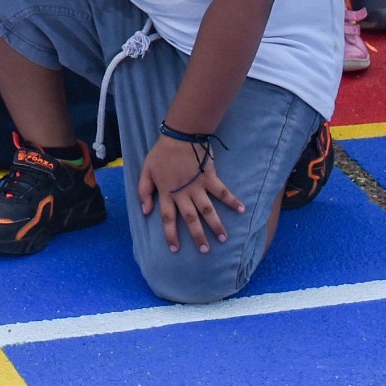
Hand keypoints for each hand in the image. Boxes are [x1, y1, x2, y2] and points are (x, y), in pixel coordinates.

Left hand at [137, 134, 242, 251]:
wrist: (180, 135)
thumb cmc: (162, 152)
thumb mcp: (146, 170)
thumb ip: (143, 191)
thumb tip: (145, 212)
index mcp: (167, 193)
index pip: (168, 219)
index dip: (171, 235)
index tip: (175, 250)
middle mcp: (183, 194)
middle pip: (190, 219)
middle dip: (198, 236)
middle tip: (205, 250)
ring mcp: (198, 187)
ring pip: (207, 210)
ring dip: (216, 225)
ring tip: (223, 238)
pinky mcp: (210, 177)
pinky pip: (223, 192)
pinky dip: (232, 201)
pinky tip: (242, 210)